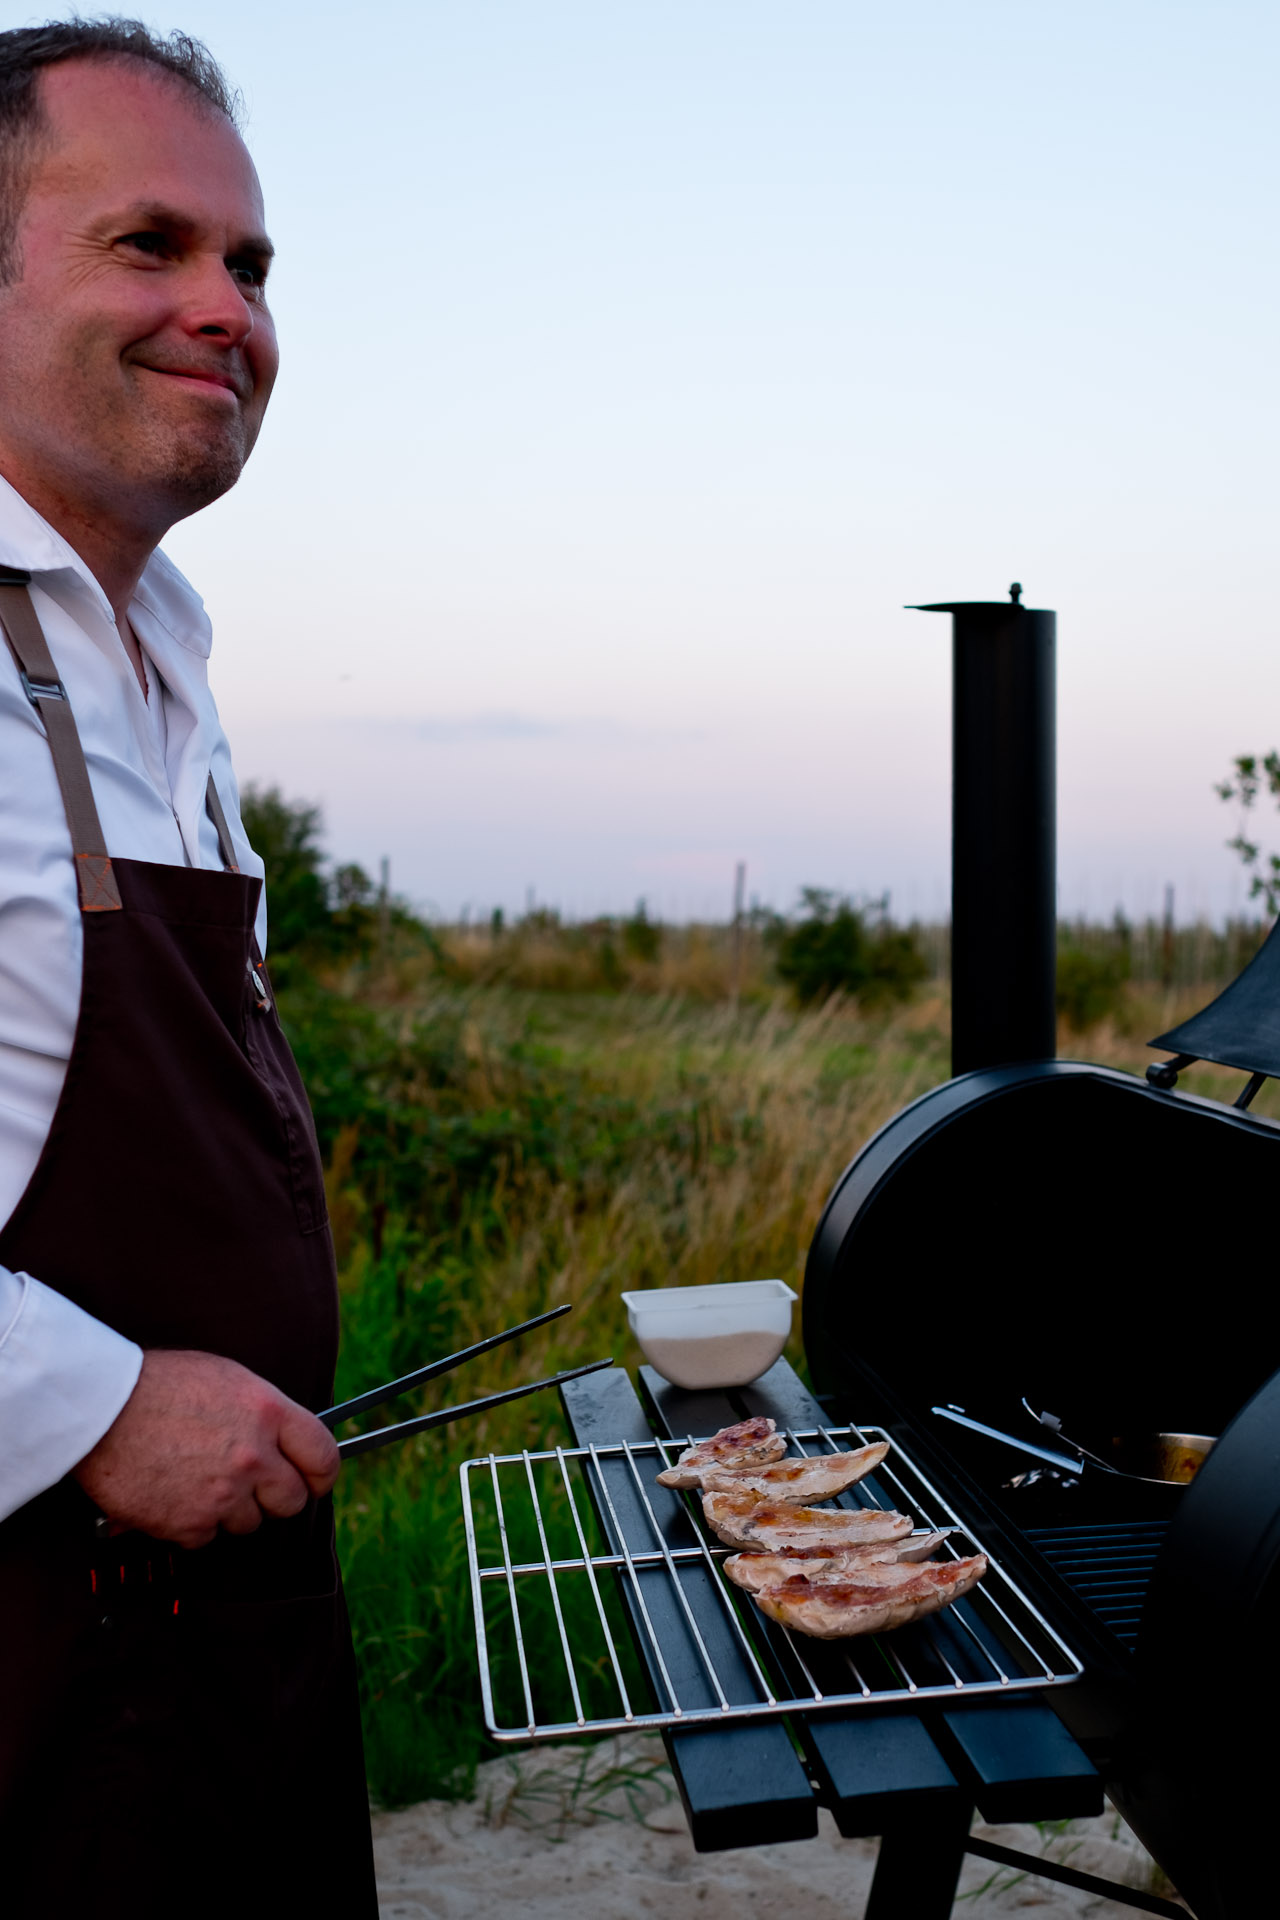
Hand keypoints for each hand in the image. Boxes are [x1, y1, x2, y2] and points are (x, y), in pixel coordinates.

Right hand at [71, 1348, 339, 1548]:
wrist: (101, 1409)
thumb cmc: (160, 1386)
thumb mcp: (228, 1379)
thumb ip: (265, 1413)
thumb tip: (287, 1440)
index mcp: (269, 1413)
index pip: (324, 1457)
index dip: (321, 1474)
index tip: (313, 1480)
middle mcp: (254, 1457)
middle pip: (292, 1501)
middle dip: (274, 1496)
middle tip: (248, 1484)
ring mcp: (223, 1494)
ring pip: (249, 1523)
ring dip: (230, 1510)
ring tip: (197, 1479)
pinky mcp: (191, 1524)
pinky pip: (208, 1537)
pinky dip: (192, 1524)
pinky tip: (173, 1494)